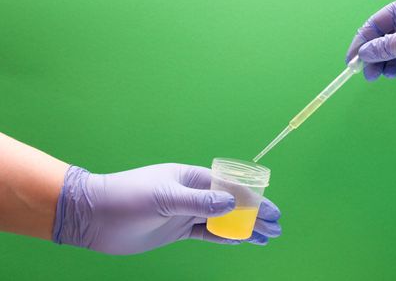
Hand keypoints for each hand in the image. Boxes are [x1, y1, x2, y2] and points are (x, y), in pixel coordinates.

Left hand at [53, 164, 280, 254]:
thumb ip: (199, 201)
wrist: (94, 217)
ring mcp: (186, 212)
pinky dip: (225, 238)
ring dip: (244, 228)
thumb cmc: (127, 197)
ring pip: (222, 220)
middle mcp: (192, 193)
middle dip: (255, 214)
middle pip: (231, 203)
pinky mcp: (177, 229)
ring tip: (267, 237)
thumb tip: (232, 202)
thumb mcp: (164, 197)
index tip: (271, 209)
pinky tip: (241, 242)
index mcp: (191, 177)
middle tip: (277, 227)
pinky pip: (207, 233)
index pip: (230, 185)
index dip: (253, 198)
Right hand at [346, 0, 395, 79]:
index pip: (375, 24)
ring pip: (390, 50)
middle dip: (372, 56)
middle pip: (381, 38)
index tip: (351, 59)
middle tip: (367, 75)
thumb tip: (363, 53)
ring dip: (384, 63)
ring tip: (385, 76)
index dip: (361, 41)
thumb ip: (385, 47)